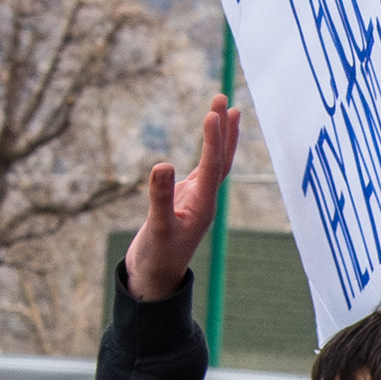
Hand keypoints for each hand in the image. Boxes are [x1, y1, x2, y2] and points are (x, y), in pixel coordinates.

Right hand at [130, 98, 241, 299]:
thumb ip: (159, 198)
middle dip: (223, 129)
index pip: (212, 165)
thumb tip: (162, 165)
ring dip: (218, 137)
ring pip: (213, 162)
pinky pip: (202, 170)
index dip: (214, 139)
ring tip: (223, 110)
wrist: (156, 280)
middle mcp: (205, 199)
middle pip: (219, 159)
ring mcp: (196, 199)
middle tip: (224, 99)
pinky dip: (206, 151)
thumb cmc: (158, 258)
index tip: (215, 113)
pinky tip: (208, 140)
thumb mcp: (157, 228)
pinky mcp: (185, 201)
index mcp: (203, 205)